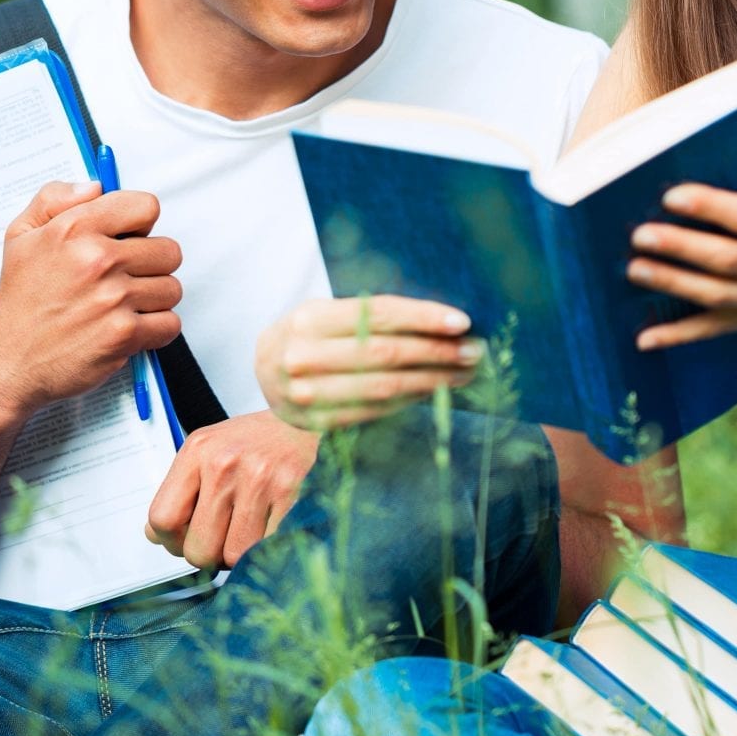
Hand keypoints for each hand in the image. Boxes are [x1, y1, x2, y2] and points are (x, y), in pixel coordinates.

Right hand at [0, 180, 183, 417]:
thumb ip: (55, 198)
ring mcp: (113, 298)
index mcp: (75, 229)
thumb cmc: (20, 302)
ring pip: (172, 288)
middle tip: (124, 279)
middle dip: (151, 265)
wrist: (9, 362)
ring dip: (154, 299)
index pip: (146, 206)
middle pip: (169, 250)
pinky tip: (128, 329)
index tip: (127, 239)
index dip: (141, 225)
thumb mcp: (20, 235)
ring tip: (122, 306)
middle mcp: (97, 260)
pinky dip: (155, 330)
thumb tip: (95, 187)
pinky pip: (170, 324)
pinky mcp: (124, 335)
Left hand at [145, 411, 319, 569]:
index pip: (163, 519)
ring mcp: (259, 480)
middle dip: (210, 554)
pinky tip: (272, 529)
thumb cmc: (262, 439)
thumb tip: (155, 534)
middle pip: (198, 548)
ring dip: (242, 554)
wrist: (312, 420)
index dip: (172, 541)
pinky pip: (267, 550)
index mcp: (198, 450)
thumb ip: (182, 489)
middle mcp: (224, 463)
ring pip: (234, 556)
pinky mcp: (292, 495)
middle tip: (223, 539)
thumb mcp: (212, 448)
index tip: (185, 540)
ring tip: (251, 530)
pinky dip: (268, 549)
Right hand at [254, 295, 483, 429]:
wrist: (263, 370)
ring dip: (432, 380)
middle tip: (473, 351)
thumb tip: (438, 320)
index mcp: (309, 318)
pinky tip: (433, 391)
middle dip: (436, 352)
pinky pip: (376, 411)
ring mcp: (308, 394)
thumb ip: (367, 315)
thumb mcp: (326, 312)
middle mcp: (304, 356)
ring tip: (463, 372)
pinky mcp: (318, 423)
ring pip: (384, 387)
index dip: (422, 318)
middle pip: (385, 353)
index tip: (461, 321)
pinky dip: (410, 400)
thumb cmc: (307, 333)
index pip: (376, 315)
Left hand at [627, 150, 736, 348]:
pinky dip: (680, 336)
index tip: (672, 194)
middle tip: (639, 234)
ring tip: (634, 268)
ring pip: (716, 296)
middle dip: (679, 247)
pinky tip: (644, 339)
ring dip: (672, 283)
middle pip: (725, 261)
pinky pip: (719, 329)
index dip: (710, 207)